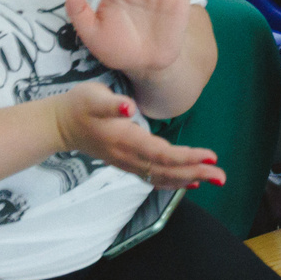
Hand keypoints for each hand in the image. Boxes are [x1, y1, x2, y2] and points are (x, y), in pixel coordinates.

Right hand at [48, 84, 222, 190]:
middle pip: (165, 170)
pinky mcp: (125, 163)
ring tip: (214, 179)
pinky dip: (173, 181)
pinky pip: (152, 178)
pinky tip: (191, 182)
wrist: (58, 125)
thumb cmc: (78, 105)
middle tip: (222, 175)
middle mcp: (126, 156)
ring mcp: (125, 163)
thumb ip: (110, 103)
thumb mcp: (91, 97)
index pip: (160, 153)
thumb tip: (129, 108)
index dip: (186, 157)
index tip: (210, 156)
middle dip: (195, 172)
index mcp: (123, 139)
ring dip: (188, 179)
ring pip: (160, 177)